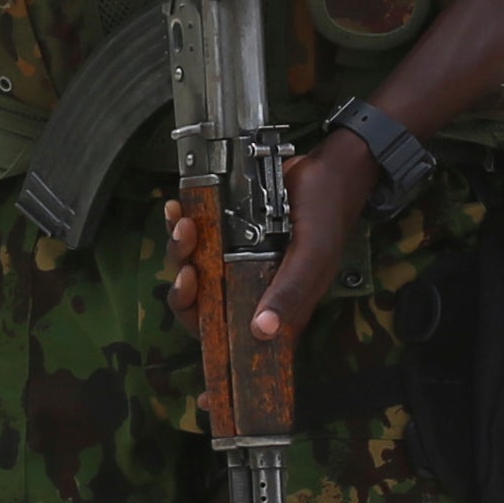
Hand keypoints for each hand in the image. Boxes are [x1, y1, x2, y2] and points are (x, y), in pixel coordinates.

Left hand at [170, 134, 375, 350]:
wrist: (324, 170)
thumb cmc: (325, 217)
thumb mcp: (311, 256)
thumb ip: (289, 292)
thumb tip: (263, 331)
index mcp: (271, 305)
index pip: (228, 333)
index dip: (202, 323)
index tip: (192, 295)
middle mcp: (248, 286)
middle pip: (200, 301)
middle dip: (183, 284)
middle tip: (187, 262)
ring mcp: (234, 259)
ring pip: (192, 267)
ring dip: (180, 249)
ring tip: (185, 224)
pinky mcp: (224, 232)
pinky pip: (193, 236)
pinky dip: (180, 224)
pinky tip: (178, 209)